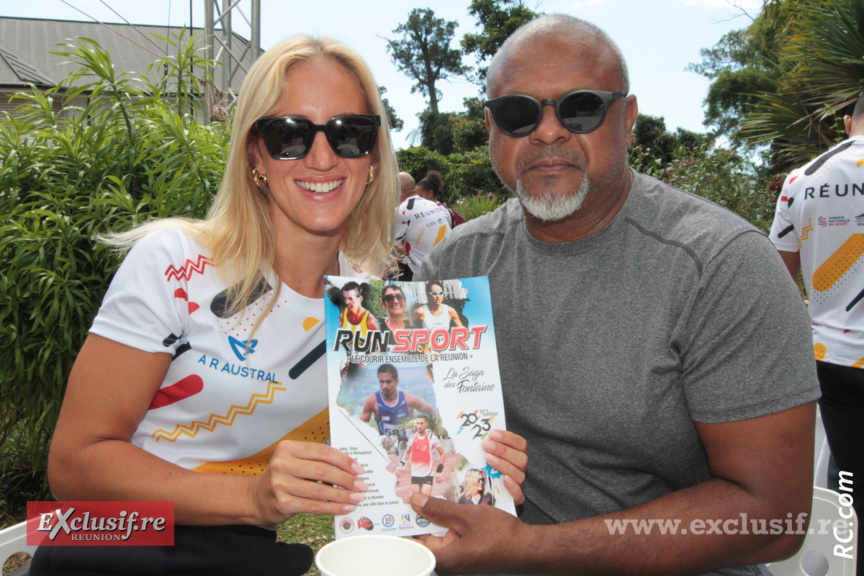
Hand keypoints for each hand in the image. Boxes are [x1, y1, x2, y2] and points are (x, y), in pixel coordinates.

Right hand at [249, 440, 365, 524]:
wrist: (257, 498)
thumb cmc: (284, 477)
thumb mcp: (295, 462)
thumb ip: (317, 461)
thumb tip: (350, 470)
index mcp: (288, 448)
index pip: (322, 451)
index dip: (343, 460)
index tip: (359, 469)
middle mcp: (283, 464)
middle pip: (323, 471)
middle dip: (346, 479)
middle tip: (362, 485)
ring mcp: (281, 484)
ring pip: (320, 490)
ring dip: (342, 495)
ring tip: (357, 498)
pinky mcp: (283, 503)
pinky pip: (314, 506)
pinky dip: (332, 507)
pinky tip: (345, 508)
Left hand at [411, 492, 527, 573]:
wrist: (526, 547)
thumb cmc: (500, 535)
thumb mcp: (467, 517)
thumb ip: (440, 509)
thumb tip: (415, 501)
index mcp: (443, 557)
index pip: (412, 542)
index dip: (402, 522)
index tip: (393, 505)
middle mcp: (446, 561)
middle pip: (422, 536)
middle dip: (417, 514)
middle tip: (410, 492)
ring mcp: (455, 556)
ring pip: (435, 533)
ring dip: (432, 515)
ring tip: (424, 493)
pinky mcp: (464, 550)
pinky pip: (447, 533)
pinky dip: (444, 519)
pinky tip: (445, 502)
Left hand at [481, 429, 526, 504]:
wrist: (479, 495)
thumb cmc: (481, 469)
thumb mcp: (481, 455)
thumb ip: (482, 445)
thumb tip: (467, 432)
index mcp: (516, 455)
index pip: (520, 444)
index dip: (508, 437)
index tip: (492, 434)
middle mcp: (519, 469)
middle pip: (521, 458)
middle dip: (503, 450)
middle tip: (486, 445)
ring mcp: (518, 484)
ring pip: (519, 474)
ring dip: (504, 464)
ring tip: (488, 459)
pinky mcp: (515, 499)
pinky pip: (519, 494)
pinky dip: (513, 486)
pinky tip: (504, 479)